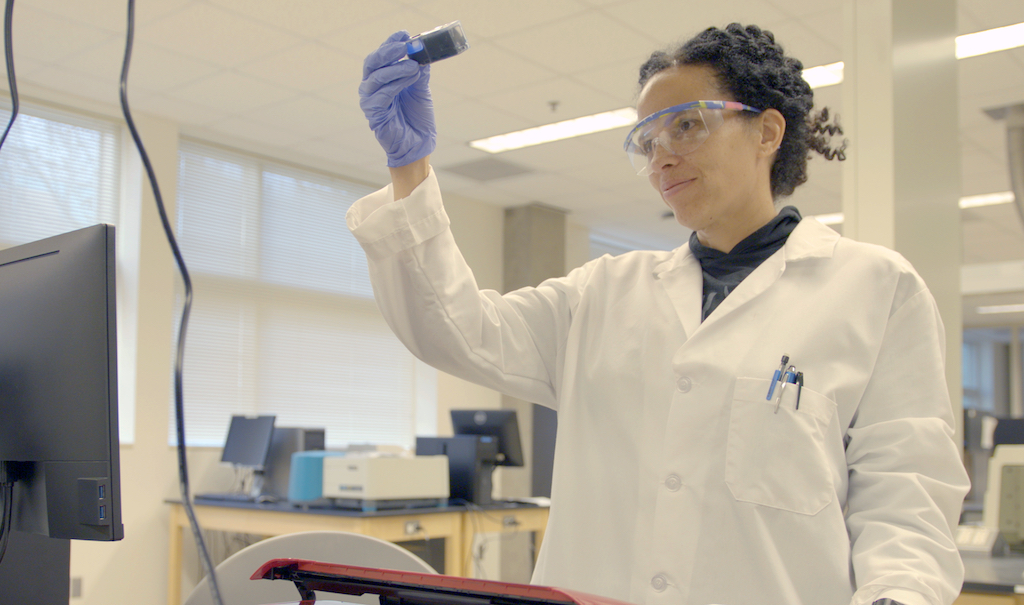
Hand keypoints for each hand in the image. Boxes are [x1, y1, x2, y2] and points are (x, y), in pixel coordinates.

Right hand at [359, 31, 436, 167]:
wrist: (419, 144)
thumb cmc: (417, 117)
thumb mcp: (420, 89)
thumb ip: (419, 71)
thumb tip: (422, 52)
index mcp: (382, 78)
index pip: (382, 55)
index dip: (391, 42)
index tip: (404, 33)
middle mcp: (372, 86)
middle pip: (373, 62)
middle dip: (389, 51)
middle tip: (405, 45)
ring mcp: (370, 100)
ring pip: (377, 77)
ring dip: (397, 69)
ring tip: (414, 66)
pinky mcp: (373, 113)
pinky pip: (381, 94)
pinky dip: (396, 84)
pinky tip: (411, 79)